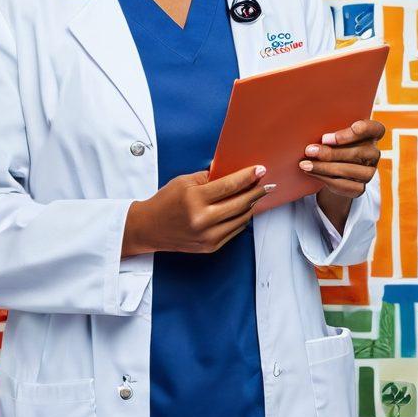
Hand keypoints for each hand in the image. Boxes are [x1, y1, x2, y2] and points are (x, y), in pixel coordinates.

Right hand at [122, 164, 276, 256]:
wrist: (150, 228)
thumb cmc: (165, 202)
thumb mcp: (183, 182)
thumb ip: (209, 177)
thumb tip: (233, 173)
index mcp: (194, 199)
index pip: (229, 185)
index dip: (248, 177)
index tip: (260, 170)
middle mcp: (202, 220)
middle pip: (240, 203)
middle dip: (257, 192)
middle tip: (267, 184)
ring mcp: (208, 236)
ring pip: (241, 219)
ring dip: (251, 206)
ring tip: (257, 196)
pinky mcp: (210, 246)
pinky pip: (234, 231)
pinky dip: (242, 219)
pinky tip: (244, 210)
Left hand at [299, 119, 384, 199]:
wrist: (336, 170)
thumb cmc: (334, 143)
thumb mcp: (335, 134)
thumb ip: (331, 131)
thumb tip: (317, 138)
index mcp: (372, 134)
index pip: (375, 129)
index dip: (360, 129)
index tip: (336, 133)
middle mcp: (374, 153)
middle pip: (357, 152)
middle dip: (330, 152)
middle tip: (309, 150)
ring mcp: (370, 172)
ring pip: (348, 170)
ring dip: (323, 167)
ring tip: (305, 164)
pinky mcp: (360, 188)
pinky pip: (343, 184)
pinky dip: (324, 178)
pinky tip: (311, 172)